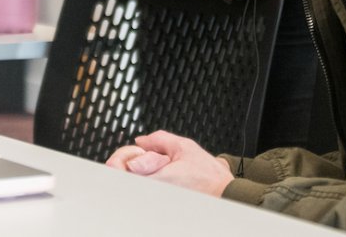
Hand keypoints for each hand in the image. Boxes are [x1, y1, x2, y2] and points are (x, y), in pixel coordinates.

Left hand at [109, 131, 232, 196]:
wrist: (226, 195)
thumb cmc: (209, 177)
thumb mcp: (183, 146)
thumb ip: (158, 140)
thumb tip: (141, 140)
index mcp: (156, 179)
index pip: (119, 169)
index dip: (124, 155)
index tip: (136, 151)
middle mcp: (153, 193)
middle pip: (124, 176)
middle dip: (132, 162)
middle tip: (146, 157)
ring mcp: (158, 200)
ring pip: (135, 183)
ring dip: (141, 172)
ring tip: (159, 167)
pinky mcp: (164, 205)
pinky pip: (147, 189)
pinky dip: (149, 179)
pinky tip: (163, 175)